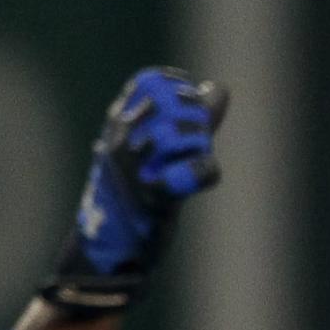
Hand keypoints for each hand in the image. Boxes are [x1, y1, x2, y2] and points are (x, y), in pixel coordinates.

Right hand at [40, 67, 228, 313]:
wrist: (111, 245)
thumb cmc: (136, 191)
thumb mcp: (155, 147)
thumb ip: (190, 117)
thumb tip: (218, 88)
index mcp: (118, 123)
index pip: (154, 83)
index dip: (180, 91)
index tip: (188, 108)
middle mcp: (122, 141)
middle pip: (173, 107)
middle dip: (196, 120)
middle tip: (195, 140)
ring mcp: (136, 170)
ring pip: (184, 136)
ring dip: (200, 146)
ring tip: (194, 159)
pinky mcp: (153, 200)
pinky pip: (192, 174)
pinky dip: (205, 172)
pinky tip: (202, 176)